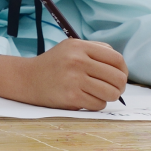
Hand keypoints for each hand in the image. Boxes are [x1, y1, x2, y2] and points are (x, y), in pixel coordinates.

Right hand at [0, 39, 127, 110]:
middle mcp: (77, 60)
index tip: (118, 77)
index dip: (123, 70)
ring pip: (111, 93)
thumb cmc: (54, 65)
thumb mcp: (71, 48)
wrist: (26, 79)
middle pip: (117, 78)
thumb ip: (96, 51)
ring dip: (108, 97)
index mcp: (79, 46)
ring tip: (97, 94)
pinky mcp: (71, 97)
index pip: (117, 59)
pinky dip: (96, 104)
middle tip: (111, 89)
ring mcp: (74, 79)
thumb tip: (121, 66)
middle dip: (119, 87)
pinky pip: (99, 104)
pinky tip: (85, 99)